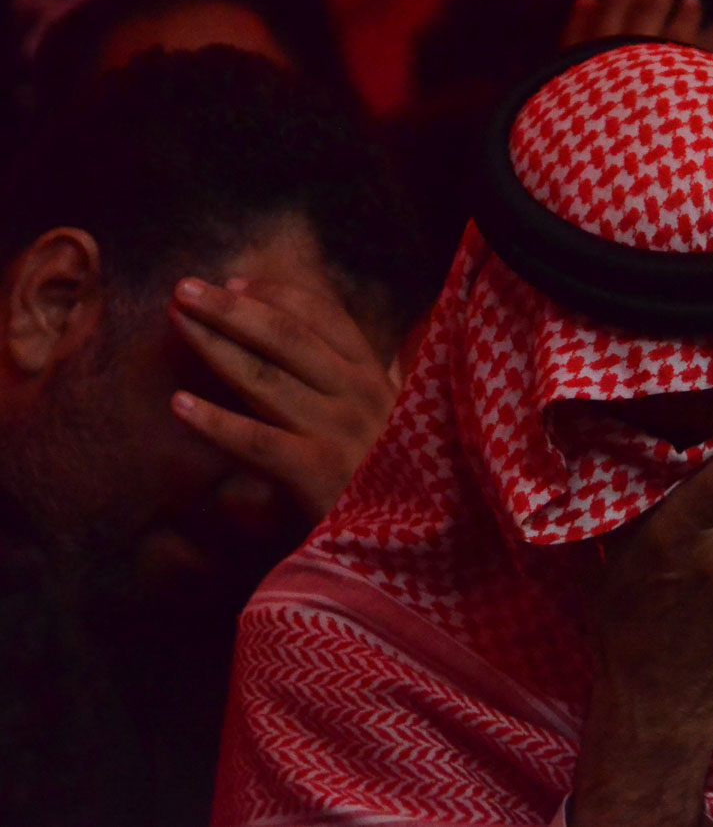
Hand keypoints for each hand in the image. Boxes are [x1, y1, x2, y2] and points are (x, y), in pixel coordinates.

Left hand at [167, 277, 397, 521]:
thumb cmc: (395, 484)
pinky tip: (178, 405)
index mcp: (375, 378)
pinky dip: (216, 424)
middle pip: (287, 336)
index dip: (278, 294)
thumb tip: (331, 355)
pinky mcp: (320, 473)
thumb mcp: (390, 423)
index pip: (326, 317)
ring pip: (266, 378)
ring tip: (176, 322)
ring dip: (215, 345)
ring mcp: (340, 432)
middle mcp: (360, 395)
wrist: (421, 546)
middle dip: (232, 308)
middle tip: (184, 289)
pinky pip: (258, 442)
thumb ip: (363, 387)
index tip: (235, 282)